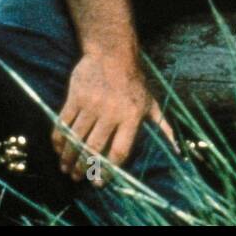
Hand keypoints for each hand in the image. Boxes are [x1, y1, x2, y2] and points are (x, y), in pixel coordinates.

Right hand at [53, 52, 176, 185]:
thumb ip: (162, 126)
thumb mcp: (152, 102)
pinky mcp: (75, 97)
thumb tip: (177, 148)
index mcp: (133, 116)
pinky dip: (58, 140)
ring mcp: (92, 104)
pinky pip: (63, 123)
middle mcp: (112, 112)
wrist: (112, 52)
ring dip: (69, 158)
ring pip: (76, 139)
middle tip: (77, 179)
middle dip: (84, 168)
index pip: (120, 151)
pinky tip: (58, 149)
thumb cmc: (135, 81)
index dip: (109, 171)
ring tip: (66, 169)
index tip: (99, 183)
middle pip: (94, 149)